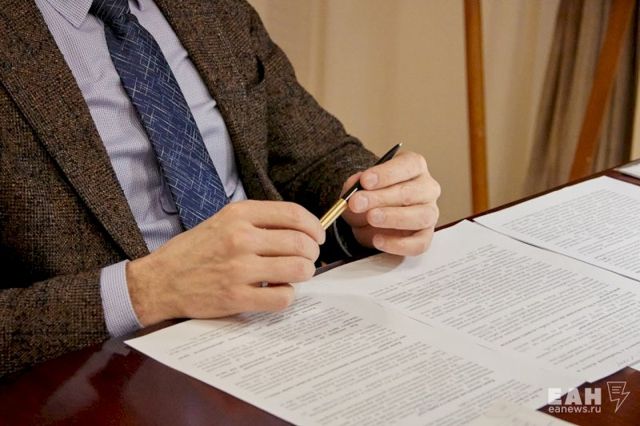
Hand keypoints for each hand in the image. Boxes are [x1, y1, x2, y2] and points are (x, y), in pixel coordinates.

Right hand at [126, 200, 324, 325]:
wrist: (159, 280)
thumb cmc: (195, 250)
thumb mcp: (223, 220)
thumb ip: (258, 221)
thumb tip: (301, 229)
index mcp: (239, 214)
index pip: (294, 215)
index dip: (314, 227)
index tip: (317, 236)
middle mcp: (240, 238)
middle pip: (301, 243)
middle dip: (312, 253)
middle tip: (307, 259)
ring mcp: (239, 269)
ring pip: (298, 269)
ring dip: (304, 273)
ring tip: (294, 275)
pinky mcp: (236, 297)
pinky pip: (282, 297)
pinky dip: (287, 295)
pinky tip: (276, 291)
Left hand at [341, 151, 439, 255]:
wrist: (369, 216)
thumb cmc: (370, 195)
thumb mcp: (359, 186)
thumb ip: (355, 187)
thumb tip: (354, 194)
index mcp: (414, 166)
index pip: (408, 165)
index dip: (386, 173)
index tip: (365, 181)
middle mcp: (427, 188)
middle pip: (411, 192)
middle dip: (381, 198)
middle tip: (358, 203)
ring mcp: (429, 212)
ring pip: (421, 216)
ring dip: (393, 218)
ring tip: (371, 218)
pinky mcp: (425, 235)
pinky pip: (419, 243)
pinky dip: (398, 244)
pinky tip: (378, 240)